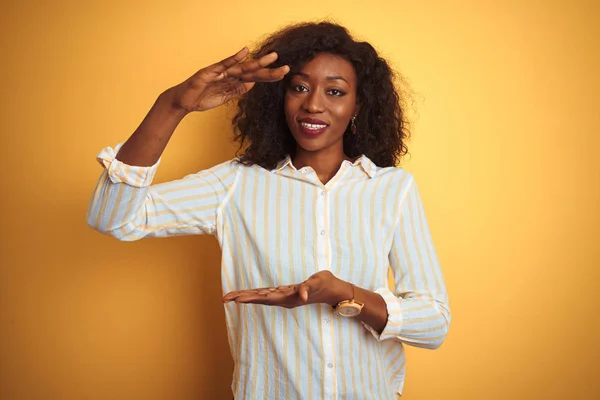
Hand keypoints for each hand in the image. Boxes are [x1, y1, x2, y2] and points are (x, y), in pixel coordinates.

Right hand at [166, 47, 288, 113]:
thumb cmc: (203, 97)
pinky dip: (234, 58)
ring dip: (258, 62)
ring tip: (272, 57)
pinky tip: (244, 52)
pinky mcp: (210, 72)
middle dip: (269, 69)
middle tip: (286, 66)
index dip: (269, 76)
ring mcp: (220, 72)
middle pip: (253, 71)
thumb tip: (253, 84)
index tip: (284, 74)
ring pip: (242, 67)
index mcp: (234, 81)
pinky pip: (224, 64)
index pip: (255, 78)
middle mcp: (230, 74)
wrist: (184, 101)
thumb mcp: (225, 96)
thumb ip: (238, 90)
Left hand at [222, 270, 352, 308]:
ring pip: (262, 297)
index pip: (265, 297)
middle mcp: (284, 299)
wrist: (334, 290)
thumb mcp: (318, 283)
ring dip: (247, 296)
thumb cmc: (325, 285)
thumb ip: (308, 289)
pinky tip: (246, 295)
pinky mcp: (287, 294)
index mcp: (289, 297)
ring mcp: (285, 297)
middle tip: (225, 298)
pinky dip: (257, 293)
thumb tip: (301, 295)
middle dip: (243, 297)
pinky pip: (268, 294)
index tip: (236, 299)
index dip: (250, 297)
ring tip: (231, 297)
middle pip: (260, 298)